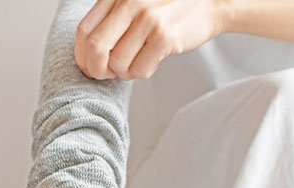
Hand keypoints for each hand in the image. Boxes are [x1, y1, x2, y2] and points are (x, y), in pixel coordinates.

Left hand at [74, 0, 228, 80]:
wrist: (211, 3)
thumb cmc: (170, 7)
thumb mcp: (136, 2)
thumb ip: (113, 18)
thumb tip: (89, 54)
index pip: (83, 31)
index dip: (83, 56)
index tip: (91, 67)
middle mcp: (128, 3)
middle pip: (95, 49)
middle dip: (97, 70)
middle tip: (109, 74)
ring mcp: (146, 20)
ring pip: (117, 63)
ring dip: (125, 73)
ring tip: (137, 64)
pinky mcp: (164, 37)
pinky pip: (140, 69)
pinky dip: (142, 73)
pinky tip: (153, 63)